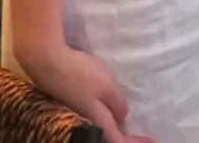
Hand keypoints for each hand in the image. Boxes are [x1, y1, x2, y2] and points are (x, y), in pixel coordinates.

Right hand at [20, 43, 152, 142]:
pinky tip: (108, 109)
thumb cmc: (80, 74)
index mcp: (98, 123)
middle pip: (108, 137)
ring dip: (114, 128)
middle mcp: (86, 123)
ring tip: (126, 124)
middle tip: (140, 135)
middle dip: (125, 138)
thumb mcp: (106, 86)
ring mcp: (76, 113)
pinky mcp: (70, 103)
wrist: (47, 63)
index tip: (151, 141)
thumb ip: (117, 104)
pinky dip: (105, 118)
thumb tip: (122, 118)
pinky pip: (92, 117)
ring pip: (99, 127)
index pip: (119, 141)